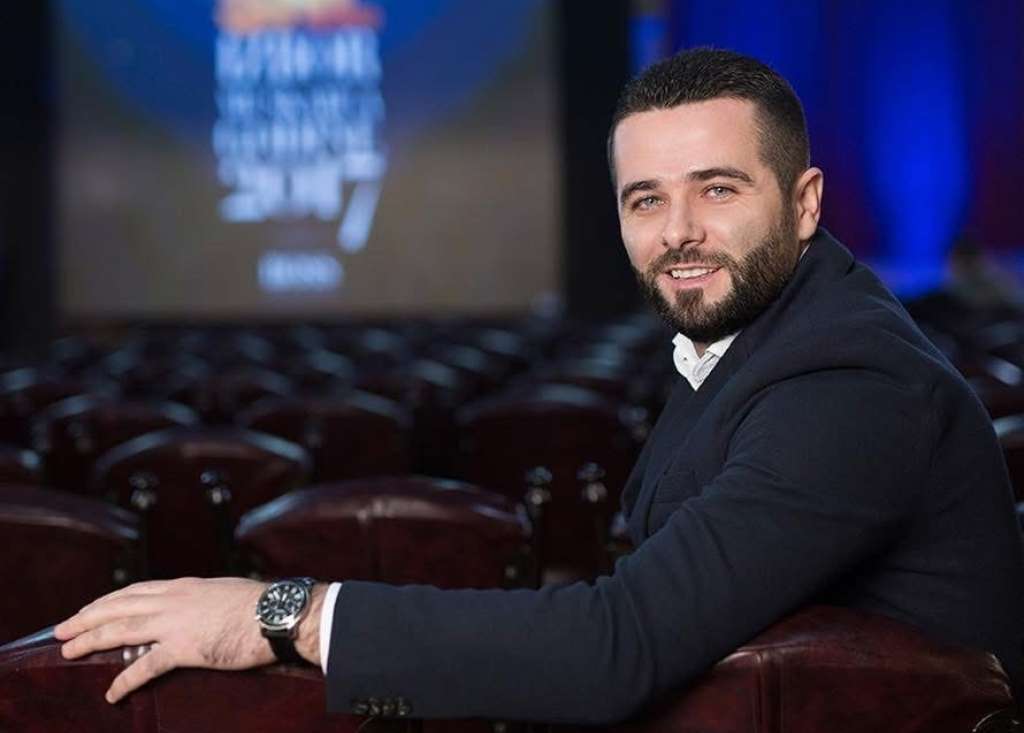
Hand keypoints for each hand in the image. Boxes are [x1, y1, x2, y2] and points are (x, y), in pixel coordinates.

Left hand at [54, 577, 323, 702]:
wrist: (278, 613)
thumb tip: (204, 609)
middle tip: (61, 629)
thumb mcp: (227, 592)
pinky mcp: (185, 648)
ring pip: (121, 629)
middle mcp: (175, 599)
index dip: (108, 600)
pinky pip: (145, 665)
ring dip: (90, 641)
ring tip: (68, 651)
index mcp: (186, 586)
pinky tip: (112, 692)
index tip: (91, 608)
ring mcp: (177, 623)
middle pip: (118, 606)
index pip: (137, 590)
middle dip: (86, 617)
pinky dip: (124, 680)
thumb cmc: (262, 605)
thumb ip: (207, 600)